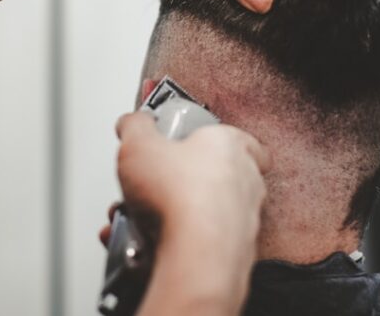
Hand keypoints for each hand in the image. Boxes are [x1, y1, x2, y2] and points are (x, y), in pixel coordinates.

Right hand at [111, 113, 271, 314]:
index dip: (211, 140)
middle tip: (149, 185)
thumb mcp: (138, 144)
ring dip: (166, 215)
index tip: (185, 143)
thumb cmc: (181, 198)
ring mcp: (243, 220)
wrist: (196, 256)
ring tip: (134, 218)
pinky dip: (170, 243)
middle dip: (174, 182)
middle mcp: (246, 183)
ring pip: (199, 213)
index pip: (237, 138)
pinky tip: (141, 244)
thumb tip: (133, 123)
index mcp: (231, 147)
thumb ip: (135, 126)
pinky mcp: (233, 253)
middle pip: (210, 176)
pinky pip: (197, 243)